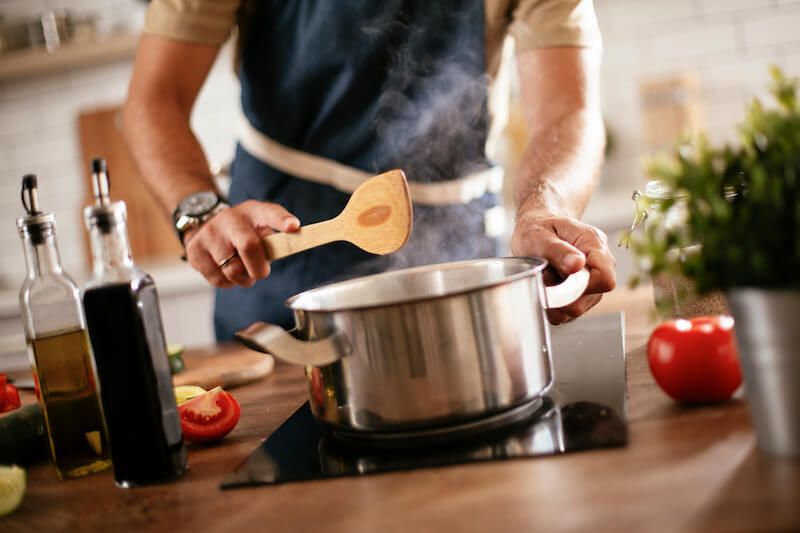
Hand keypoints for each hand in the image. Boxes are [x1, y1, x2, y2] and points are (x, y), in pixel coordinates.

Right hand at [183, 200, 299, 287]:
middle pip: (249, 247)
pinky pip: (217, 278)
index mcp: (252, 212)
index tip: (293, 226)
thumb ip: (275, 238)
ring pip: (232, 270)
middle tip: (260, 272)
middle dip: (259, 269)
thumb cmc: (241, 230)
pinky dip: (227, 282)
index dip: (282, 220)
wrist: (204, 223)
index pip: (270, 212)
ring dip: (243, 279)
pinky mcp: (195, 250)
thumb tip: (290, 247)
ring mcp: (209, 233)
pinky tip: (226, 270)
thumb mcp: (259, 225)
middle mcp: (229, 219)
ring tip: (242, 270)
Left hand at [511, 212, 615, 322]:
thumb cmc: (539, 230)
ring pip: (577, 308)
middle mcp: (600, 266)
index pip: (604, 279)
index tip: (559, 275)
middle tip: (544, 272)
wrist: (537, 231)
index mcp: (595, 245)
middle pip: (589, 297)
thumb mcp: (540, 235)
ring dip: (554, 298)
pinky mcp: (581, 298)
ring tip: (545, 277)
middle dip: (560, 291)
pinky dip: (551, 304)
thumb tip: (578, 264)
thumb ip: (559, 250)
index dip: (580, 284)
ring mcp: (592, 284)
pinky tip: (546, 286)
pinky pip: (566, 313)